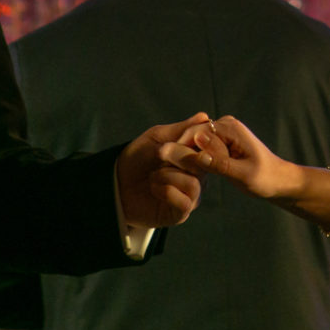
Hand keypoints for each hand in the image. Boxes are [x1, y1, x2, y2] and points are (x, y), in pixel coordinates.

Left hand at [117, 113, 212, 228]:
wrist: (116, 183)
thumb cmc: (138, 158)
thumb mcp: (157, 137)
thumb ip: (181, 129)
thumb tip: (205, 117)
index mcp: (196, 156)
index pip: (212, 146)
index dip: (199, 140)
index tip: (179, 137)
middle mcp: (199, 175)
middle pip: (204, 164)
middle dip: (178, 154)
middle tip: (160, 152)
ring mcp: (192, 194)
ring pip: (193, 183)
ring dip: (168, 175)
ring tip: (153, 175)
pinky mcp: (181, 212)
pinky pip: (184, 201)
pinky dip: (166, 191)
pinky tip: (154, 188)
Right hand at [183, 115, 311, 202]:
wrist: (278, 180)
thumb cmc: (264, 179)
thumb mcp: (242, 175)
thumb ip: (220, 164)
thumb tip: (197, 154)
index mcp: (231, 128)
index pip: (195, 132)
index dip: (185, 150)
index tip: (184, 171)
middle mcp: (225, 124)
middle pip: (192, 133)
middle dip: (185, 152)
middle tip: (185, 174)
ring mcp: (223, 130)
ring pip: (195, 139)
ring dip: (190, 155)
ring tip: (192, 174)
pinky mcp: (222, 139)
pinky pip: (201, 144)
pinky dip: (197, 156)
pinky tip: (198, 172)